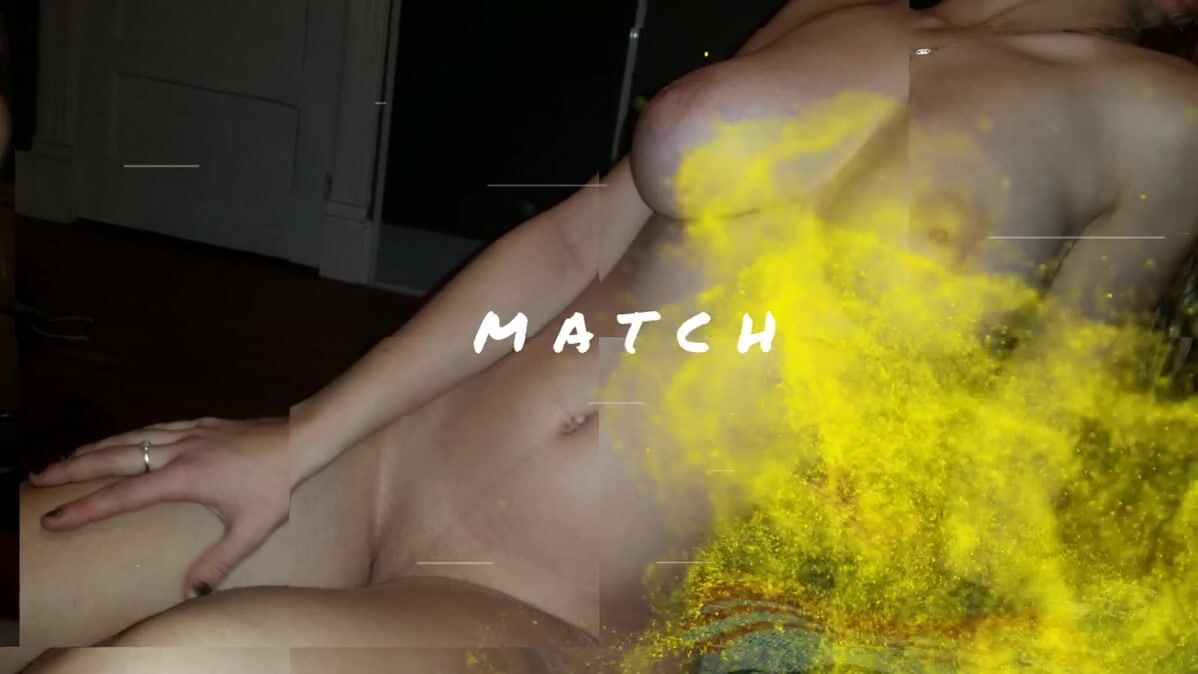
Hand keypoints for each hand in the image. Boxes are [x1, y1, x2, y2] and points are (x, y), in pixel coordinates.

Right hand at [28, 417, 289, 598]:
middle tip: (39, 477)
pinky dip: (129, 433)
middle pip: (114, 456)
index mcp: (183, 477)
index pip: (122, 495)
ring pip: (131, 436)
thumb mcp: (253, 529)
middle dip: (73, 468)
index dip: (85, 509)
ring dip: (97, 447)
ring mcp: (189, 432)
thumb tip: (191, 593)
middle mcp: (178, 450)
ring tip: (69, 458)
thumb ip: (219, 562)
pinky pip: (154, 427)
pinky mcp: (202, 423)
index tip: (54, 519)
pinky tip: (123, 438)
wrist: (302, 439)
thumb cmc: (277, 485)